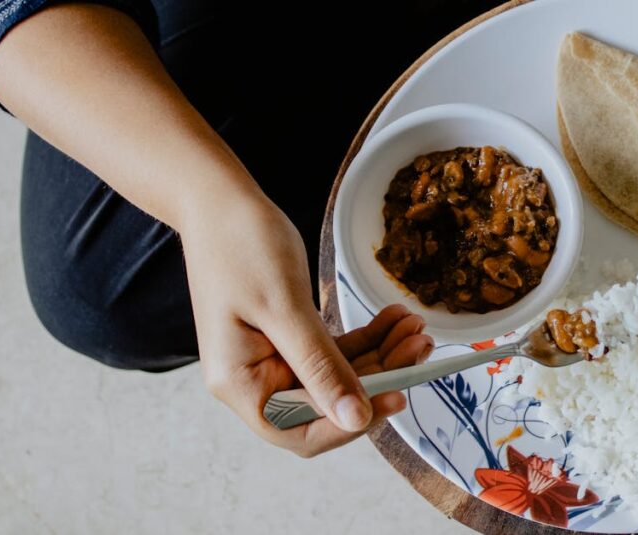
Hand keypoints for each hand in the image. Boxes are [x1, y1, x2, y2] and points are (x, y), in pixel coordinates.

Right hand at [181, 199, 433, 456]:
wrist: (218, 200)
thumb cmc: (240, 245)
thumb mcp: (286, 309)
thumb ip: (321, 368)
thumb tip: (355, 419)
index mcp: (240, 385)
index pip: (301, 431)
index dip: (350, 423)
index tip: (397, 397)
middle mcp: (254, 381)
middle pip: (327, 403)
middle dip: (378, 378)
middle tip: (419, 346)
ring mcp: (271, 359)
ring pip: (338, 374)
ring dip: (380, 353)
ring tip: (415, 327)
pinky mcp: (288, 337)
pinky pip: (334, 349)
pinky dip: (366, 336)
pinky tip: (394, 318)